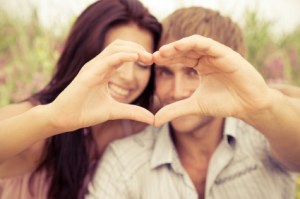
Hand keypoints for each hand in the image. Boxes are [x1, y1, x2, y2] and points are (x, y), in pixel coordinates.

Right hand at [48, 40, 153, 131]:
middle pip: (120, 46)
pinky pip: (108, 59)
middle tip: (153, 57)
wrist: (64, 119)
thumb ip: (133, 112)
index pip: (123, 53)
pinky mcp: (88, 74)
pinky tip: (135, 57)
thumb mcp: (115, 111)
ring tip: (147, 56)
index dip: (138, 54)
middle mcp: (98, 65)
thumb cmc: (85, 112)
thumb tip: (152, 119)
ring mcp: (92, 68)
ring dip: (133, 49)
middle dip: (138, 48)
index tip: (152, 61)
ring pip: (115, 48)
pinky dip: (123, 56)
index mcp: (104, 71)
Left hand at [153, 35, 273, 125]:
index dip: (167, 58)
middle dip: (169, 51)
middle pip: (185, 49)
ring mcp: (217, 54)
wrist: (248, 106)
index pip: (181, 57)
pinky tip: (180, 46)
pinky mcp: (227, 54)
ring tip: (164, 51)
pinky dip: (194, 43)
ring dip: (179, 45)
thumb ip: (175, 110)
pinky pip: (209, 44)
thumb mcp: (194, 106)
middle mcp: (208, 57)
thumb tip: (154, 121)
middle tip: (154, 56)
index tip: (151, 61)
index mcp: (201, 66)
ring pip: (195, 44)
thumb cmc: (224, 103)